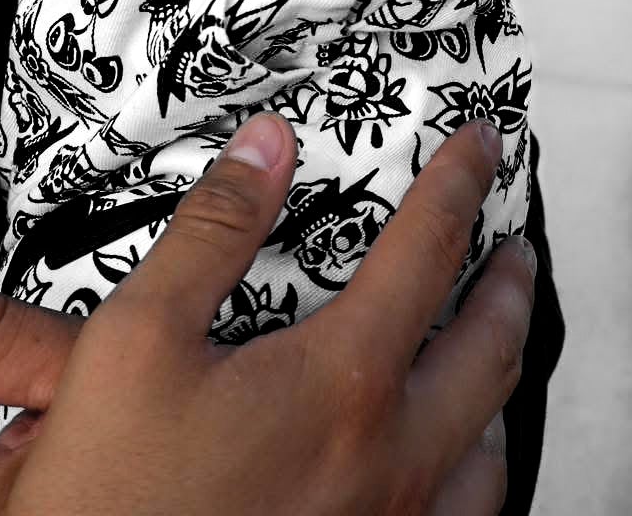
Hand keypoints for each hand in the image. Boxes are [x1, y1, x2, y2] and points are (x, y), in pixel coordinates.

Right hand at [0, 114, 534, 514]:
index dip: (460, 184)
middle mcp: (387, 457)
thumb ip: (210, 232)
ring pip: (491, 449)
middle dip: (510, 284)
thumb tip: (263, 150)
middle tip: (514, 246)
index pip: (428, 251)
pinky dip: (472, 472)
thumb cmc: (116, 499)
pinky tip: (450, 466)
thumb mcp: (137, 338)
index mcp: (341, 383)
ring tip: (490, 350)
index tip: (479, 150)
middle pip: (489, 348)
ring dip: (500, 383)